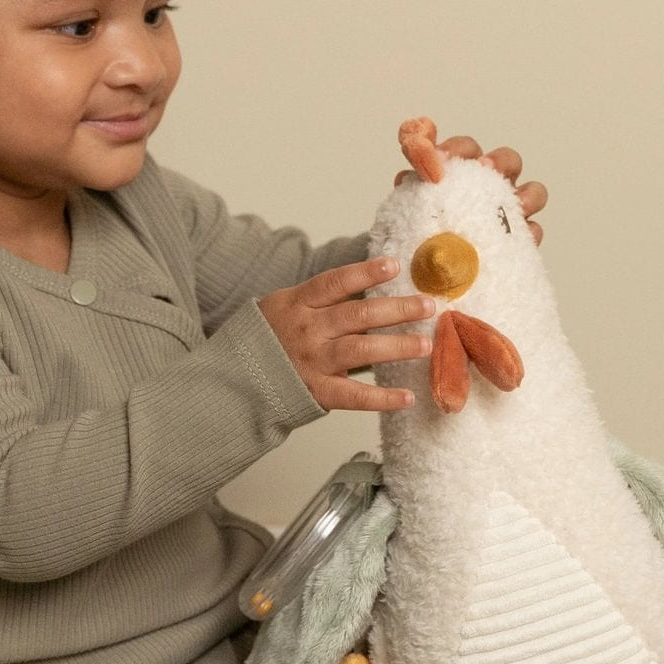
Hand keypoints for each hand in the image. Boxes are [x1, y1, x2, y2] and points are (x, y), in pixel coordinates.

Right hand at [258, 258, 435, 410]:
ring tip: (426, 344)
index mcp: (298, 302)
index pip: (335, 283)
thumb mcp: (284, 304)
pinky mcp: (317, 391)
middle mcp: (308, 329)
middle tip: (428, 305)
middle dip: (397, 309)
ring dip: (397, 346)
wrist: (235, 377)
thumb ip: (320, 297)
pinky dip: (382, 398)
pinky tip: (407, 396)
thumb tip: (369, 282)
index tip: (395, 265)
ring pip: (361, 350)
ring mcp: (313, 361)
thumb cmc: (269, 337)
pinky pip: (354, 396)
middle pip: (357, 315)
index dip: (365, 273)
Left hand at [395, 134, 548, 245]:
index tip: (442, 158)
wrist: (429, 269)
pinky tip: (520, 237)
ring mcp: (510, 212)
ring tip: (516, 205)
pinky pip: (535, 230)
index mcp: (464, 172)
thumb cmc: (424, 232)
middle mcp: (491, 186)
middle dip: (500, 161)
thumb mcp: (411, 205)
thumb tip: (405, 176)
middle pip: (508, 160)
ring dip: (527, 195)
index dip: (457, 148)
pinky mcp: (521, 240)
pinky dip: (530, 231)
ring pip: (534, 192)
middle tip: (486, 168)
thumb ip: (410, 186)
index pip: (467, 149)